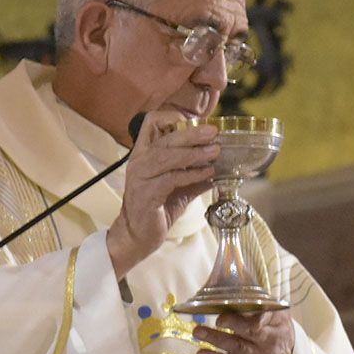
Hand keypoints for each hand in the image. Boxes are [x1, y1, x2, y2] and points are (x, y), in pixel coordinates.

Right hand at [105, 110, 217, 275]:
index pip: (151, 123)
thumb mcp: (178, 188)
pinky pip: (171, 178)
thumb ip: (193, 176)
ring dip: (194, 153)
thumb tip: (217, 169)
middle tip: (213, 133)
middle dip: (191, 133)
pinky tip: (207, 173)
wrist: (137, 236)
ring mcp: (140, 177)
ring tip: (214, 152)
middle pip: (164, 137)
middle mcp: (139, 161)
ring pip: (167, 156)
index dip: (172, 117)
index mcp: (143, 154)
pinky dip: (192, 174)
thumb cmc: (156, 209)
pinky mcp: (147, 193)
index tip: (194, 120)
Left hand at [194, 311, 293, 353]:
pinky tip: (202, 353)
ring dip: (215, 340)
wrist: (285, 353)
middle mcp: (270, 341)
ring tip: (198, 333)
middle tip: (206, 320)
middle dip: (225, 326)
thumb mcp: (275, 312)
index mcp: (276, 323)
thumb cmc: (275, 326)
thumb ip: (258, 305)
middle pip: (247, 333)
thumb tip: (230, 295)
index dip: (241, 318)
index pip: (260, 319)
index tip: (223, 316)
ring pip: (236, 348)